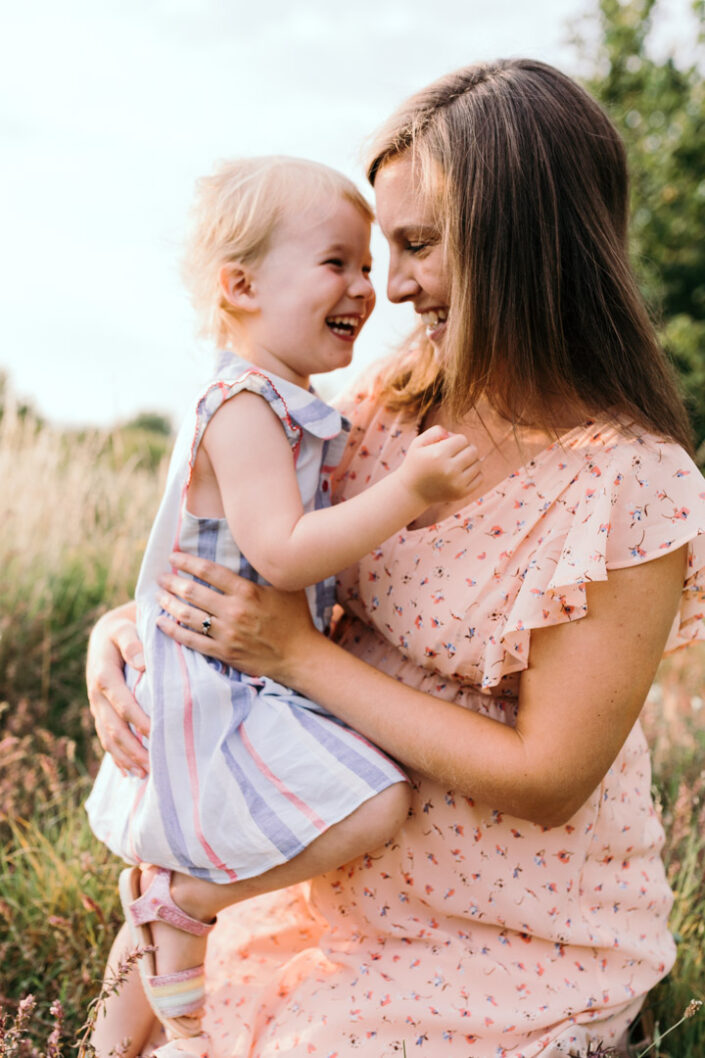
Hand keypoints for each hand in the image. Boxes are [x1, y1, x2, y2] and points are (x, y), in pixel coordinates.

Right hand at [86, 602, 150, 776]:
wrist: (109, 630)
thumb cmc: (124, 627)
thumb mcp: (126, 626)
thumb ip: (132, 642)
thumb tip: (141, 663)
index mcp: (104, 674)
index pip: (122, 703)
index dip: (139, 721)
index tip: (158, 734)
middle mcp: (96, 693)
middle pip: (113, 727)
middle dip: (132, 749)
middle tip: (153, 766)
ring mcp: (96, 704)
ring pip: (108, 736)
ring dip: (124, 757)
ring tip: (143, 775)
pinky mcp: (99, 711)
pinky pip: (105, 736)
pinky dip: (116, 756)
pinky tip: (128, 772)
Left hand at [155, 553, 317, 684]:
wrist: (300, 656)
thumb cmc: (295, 619)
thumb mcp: (285, 587)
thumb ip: (265, 572)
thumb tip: (251, 552)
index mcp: (247, 592)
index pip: (208, 571)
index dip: (187, 562)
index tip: (173, 557)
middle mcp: (233, 611)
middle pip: (192, 592)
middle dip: (171, 582)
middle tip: (160, 577)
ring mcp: (226, 634)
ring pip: (187, 616)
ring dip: (168, 604)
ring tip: (159, 596)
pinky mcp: (223, 652)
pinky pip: (191, 641)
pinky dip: (173, 631)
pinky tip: (161, 622)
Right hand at [399, 425, 480, 503]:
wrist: (411, 492)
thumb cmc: (416, 463)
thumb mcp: (418, 443)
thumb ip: (435, 431)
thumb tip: (452, 434)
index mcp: (438, 454)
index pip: (463, 439)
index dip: (456, 440)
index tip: (448, 445)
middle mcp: (449, 469)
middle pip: (473, 450)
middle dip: (465, 448)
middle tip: (455, 453)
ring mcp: (456, 483)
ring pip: (478, 463)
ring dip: (470, 461)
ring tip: (458, 463)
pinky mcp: (461, 493)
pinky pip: (480, 477)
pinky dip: (474, 473)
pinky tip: (462, 473)